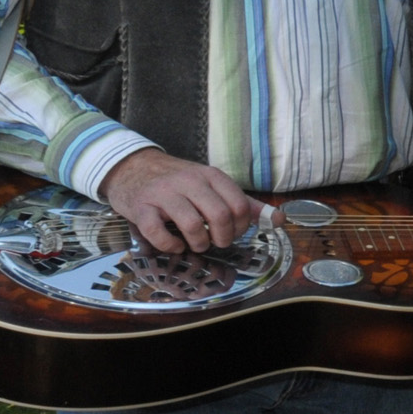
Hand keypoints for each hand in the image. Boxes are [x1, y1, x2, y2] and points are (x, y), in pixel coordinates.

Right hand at [99, 150, 262, 253]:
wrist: (132, 168)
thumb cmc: (178, 183)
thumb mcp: (213, 186)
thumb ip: (245, 204)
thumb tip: (279, 219)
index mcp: (211, 176)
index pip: (240, 205)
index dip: (241, 227)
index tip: (233, 233)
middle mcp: (189, 181)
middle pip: (219, 216)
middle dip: (223, 238)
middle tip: (217, 242)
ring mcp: (163, 193)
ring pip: (191, 225)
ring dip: (198, 243)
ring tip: (196, 244)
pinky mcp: (141, 207)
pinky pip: (157, 232)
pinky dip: (169, 245)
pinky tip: (174, 244)